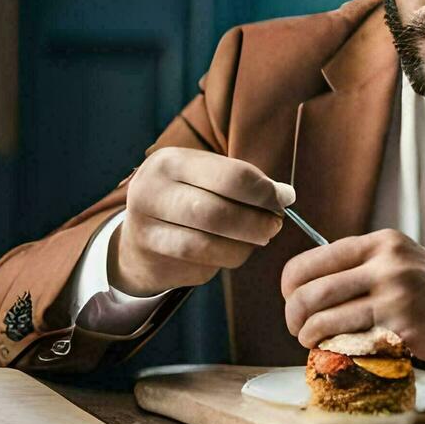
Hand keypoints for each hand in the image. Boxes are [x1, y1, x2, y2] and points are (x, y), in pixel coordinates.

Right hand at [112, 147, 294, 295]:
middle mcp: (150, 190)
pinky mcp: (150, 256)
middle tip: (274, 225)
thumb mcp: (207, 178)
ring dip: (244, 245)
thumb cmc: (187, 199)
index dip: (265, 192)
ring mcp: (145, 226)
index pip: (231, 176)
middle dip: (257, 222)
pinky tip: (231, 251)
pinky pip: (201, 263)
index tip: (285, 199)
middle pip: (218, 212)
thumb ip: (244, 183)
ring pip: (209, 244)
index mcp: (170, 161)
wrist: (139, 236)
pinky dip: (225, 259)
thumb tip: (285, 196)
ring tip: (256, 239)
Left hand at [279, 228, 424, 367]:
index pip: (310, 261)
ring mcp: (394, 294)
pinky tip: (342, 355)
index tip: (293, 304)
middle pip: (309, 292)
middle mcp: (385, 263)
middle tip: (298, 331)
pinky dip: (337, 353)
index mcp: (381, 243)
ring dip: (310, 339)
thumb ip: (365, 268)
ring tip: (316, 346)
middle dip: (293, 318)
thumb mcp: (405, 262)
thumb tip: (312, 289)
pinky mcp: (403, 326)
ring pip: (323, 319)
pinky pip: (350, 342)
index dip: (290, 288)